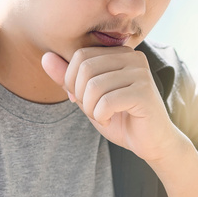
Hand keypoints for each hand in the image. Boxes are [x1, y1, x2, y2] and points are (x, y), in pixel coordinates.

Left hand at [41, 48, 183, 163]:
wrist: (153, 143)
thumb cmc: (122, 119)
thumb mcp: (88, 98)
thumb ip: (68, 78)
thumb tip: (45, 57)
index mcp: (120, 53)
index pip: (80, 55)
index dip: (72, 80)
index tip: (82, 99)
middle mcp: (133, 57)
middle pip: (85, 68)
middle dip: (80, 95)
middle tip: (91, 111)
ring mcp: (141, 73)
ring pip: (94, 86)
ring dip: (90, 108)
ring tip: (102, 117)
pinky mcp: (144, 92)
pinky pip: (106, 101)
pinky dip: (101, 116)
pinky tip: (111, 121)